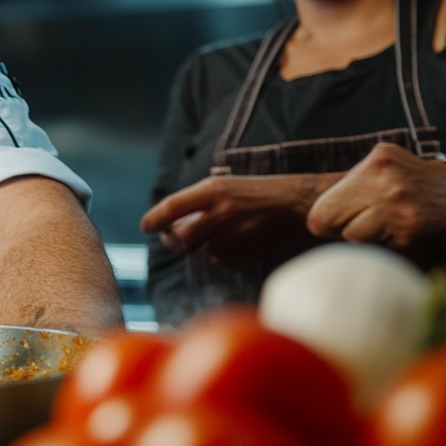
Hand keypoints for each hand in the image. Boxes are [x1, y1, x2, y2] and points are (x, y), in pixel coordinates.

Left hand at [141, 174, 333, 264]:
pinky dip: (219, 254)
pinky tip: (232, 242)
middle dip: (172, 241)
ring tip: (213, 234)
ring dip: (199, 246)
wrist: (300, 206)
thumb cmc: (260, 193)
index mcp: (215, 190)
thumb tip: (171, 223)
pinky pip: (220, 260)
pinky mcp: (246, 253)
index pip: (172, 207)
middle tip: (171, 238)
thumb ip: (199, 202)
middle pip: (181, 238)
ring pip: (201, 250)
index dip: (155, 218)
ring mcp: (234, 236)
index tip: (145, 227)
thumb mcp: (227, 186)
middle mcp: (221, 213)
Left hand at [308, 143, 445, 264]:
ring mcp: (397, 202)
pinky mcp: (409, 228)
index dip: (328, 220)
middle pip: (329, 221)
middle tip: (368, 225)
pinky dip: (388, 247)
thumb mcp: (390, 171)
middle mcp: (385, 177)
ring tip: (390, 228)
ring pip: (352, 236)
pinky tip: (405, 235)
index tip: (342, 222)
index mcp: (378, 159)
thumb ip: (357, 183)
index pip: (322, 206)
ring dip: (368, 239)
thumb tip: (307, 214)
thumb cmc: (419, 192)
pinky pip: (378, 248)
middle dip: (342, 229)